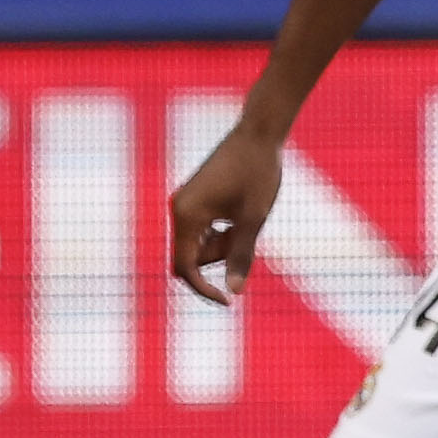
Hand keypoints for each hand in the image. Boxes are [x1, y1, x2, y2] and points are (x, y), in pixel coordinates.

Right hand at [169, 121, 286, 306]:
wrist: (259, 135)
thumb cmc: (258, 174)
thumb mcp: (254, 218)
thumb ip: (241, 255)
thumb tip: (234, 291)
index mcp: (186, 215)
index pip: (185, 267)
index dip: (204, 289)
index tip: (229, 302)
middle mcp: (178, 209)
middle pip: (191, 258)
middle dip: (219, 258)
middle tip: (248, 234)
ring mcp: (184, 204)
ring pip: (199, 245)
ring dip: (223, 245)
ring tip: (248, 218)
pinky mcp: (194, 200)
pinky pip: (203, 231)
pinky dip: (222, 233)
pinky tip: (241, 212)